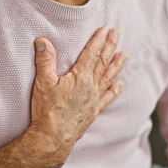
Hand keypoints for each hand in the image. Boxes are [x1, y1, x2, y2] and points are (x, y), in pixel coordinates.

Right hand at [29, 26, 127, 161]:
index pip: (92, 53)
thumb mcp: (43, 82)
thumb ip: (45, 60)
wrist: (52, 138)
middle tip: (117, 33)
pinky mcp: (93, 112)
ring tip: (124, 55)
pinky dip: (114, 90)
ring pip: (108, 78)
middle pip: (103, 62)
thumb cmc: (47, 111)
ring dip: (116, 65)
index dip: (98, 40)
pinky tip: (119, 84)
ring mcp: (94, 99)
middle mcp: (91, 86)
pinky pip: (107, 98)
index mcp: (80, 77)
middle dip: (110, 46)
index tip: (105, 29)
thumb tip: (42, 41)